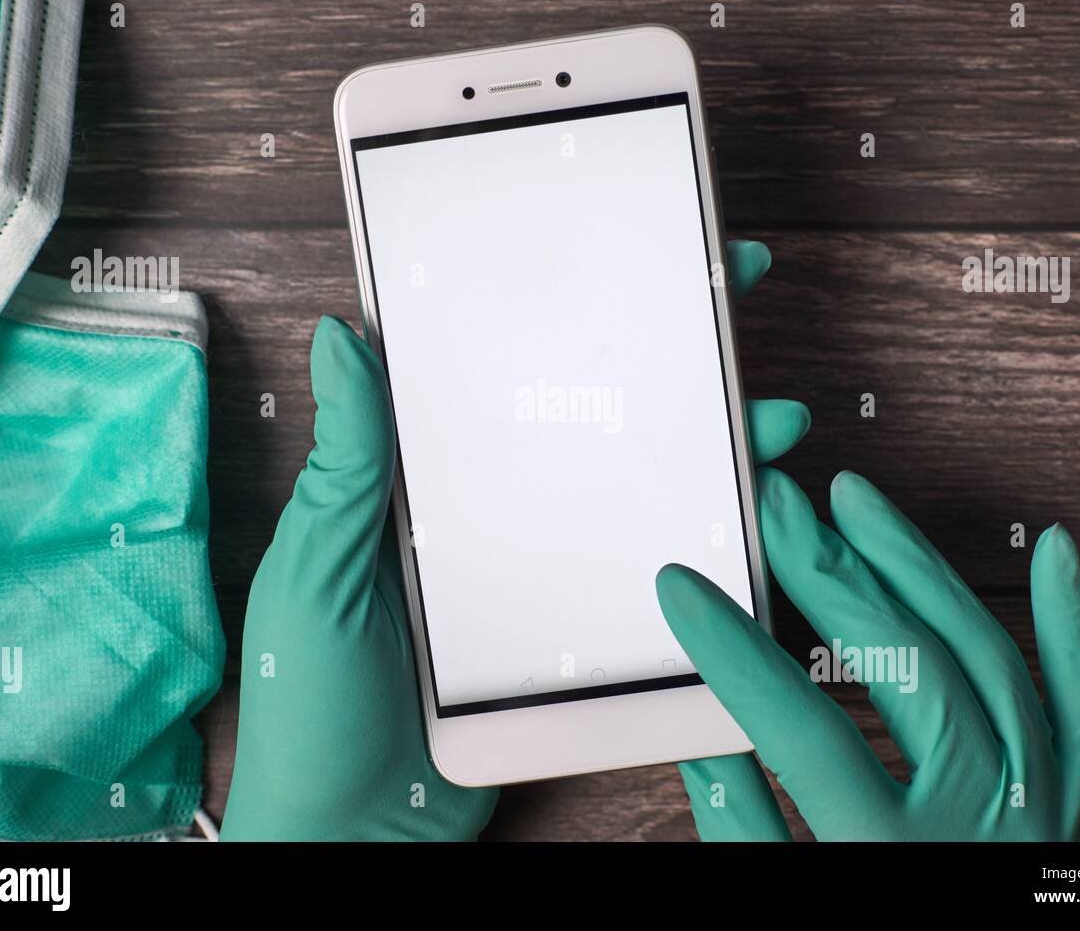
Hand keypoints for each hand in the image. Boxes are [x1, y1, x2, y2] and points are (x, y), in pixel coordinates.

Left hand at [221, 240, 804, 839]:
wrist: (350, 831)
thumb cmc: (310, 700)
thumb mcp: (321, 567)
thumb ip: (349, 463)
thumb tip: (343, 334)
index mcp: (422, 479)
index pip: (497, 370)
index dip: (559, 308)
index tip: (618, 249)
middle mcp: (492, 512)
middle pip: (588, 415)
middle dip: (666, 355)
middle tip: (731, 301)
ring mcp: (540, 572)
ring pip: (634, 488)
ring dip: (707, 447)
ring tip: (769, 417)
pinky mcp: (575, 635)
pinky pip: (645, 579)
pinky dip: (703, 545)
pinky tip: (750, 522)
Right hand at [660, 470, 1079, 840]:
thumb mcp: (789, 910)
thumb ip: (743, 832)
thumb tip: (704, 739)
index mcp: (887, 859)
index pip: (799, 730)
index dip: (732, 650)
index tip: (681, 588)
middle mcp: (976, 824)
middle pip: (904, 669)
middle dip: (831, 575)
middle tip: (779, 508)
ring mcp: (1039, 807)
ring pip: (988, 660)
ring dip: (918, 567)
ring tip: (857, 501)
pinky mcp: (1075, 801)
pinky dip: (1069, 623)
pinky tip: (1049, 548)